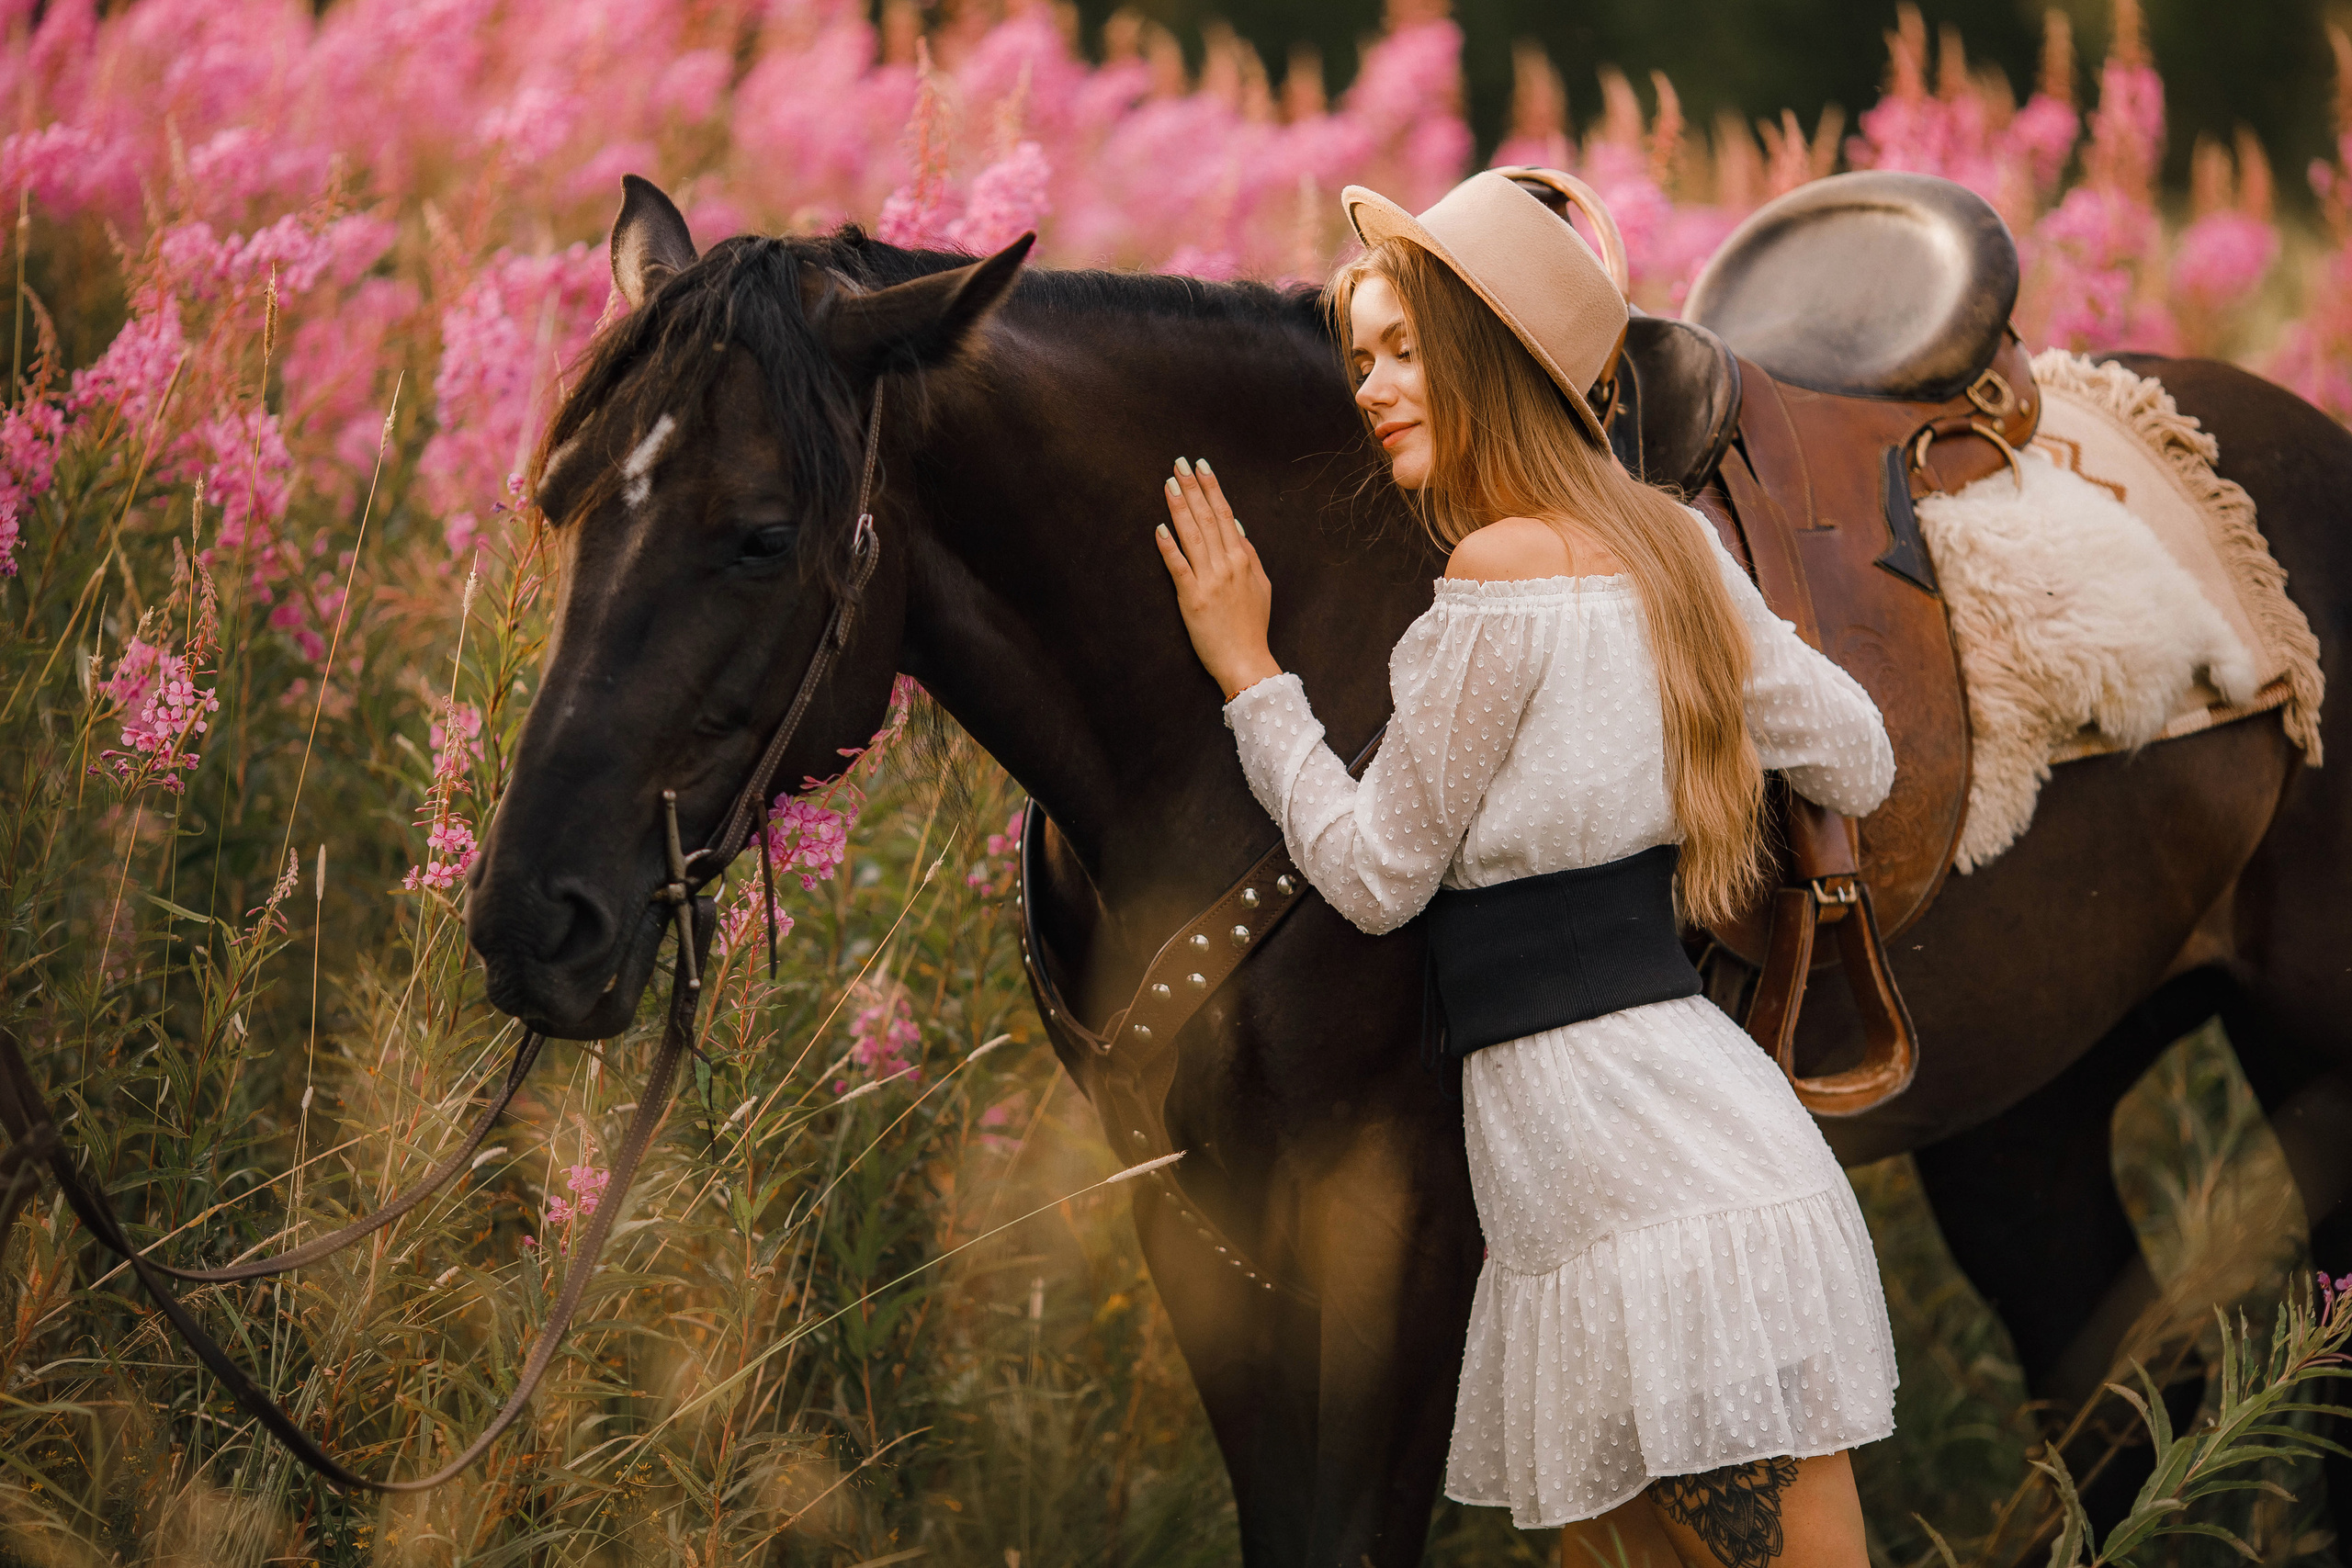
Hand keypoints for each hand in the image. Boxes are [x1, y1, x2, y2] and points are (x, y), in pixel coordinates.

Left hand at [1154, 456, 1279, 700]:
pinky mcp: (1192, 598)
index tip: (1201, 466)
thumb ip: (1248, 554)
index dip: (1211, 487)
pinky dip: (1169, 547)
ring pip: (1193, 535)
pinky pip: (1178, 567)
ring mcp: (1209, 580)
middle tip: (1179, 462)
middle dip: (1193, 487)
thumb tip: (1235, 525)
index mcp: (1243, 558)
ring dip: (1180, 507)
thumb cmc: (1253, 626)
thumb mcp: (1261, 585)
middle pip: (1207, 518)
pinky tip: (1160, 528)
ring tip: (1169, 484)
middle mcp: (1227, 564)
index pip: (1225, 513)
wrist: (1247, 661)